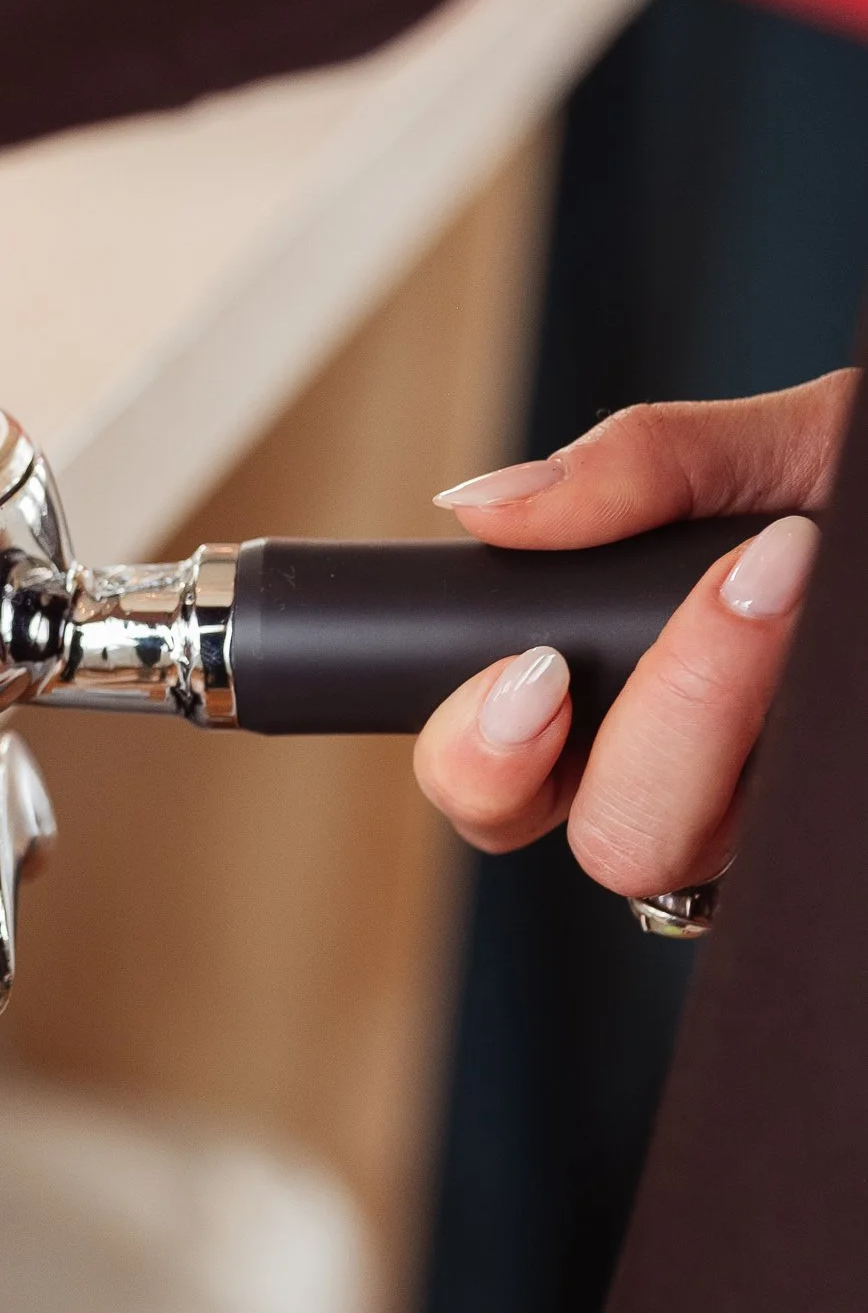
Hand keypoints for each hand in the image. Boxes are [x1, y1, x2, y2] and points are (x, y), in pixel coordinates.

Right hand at [412, 370, 850, 897]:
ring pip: (704, 860)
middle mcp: (704, 789)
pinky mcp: (842, 843)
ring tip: (797, 573)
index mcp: (625, 707)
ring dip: (736, 716)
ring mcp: (790, 829)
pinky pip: (811, 865)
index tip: (535, 668)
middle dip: (662, 722)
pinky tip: (832, 638)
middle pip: (609, 840)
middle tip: (736, 588)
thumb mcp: (782, 447)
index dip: (481, 756)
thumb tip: (481, 504)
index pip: (492, 785)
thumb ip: (641, 467)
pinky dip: (816, 744)